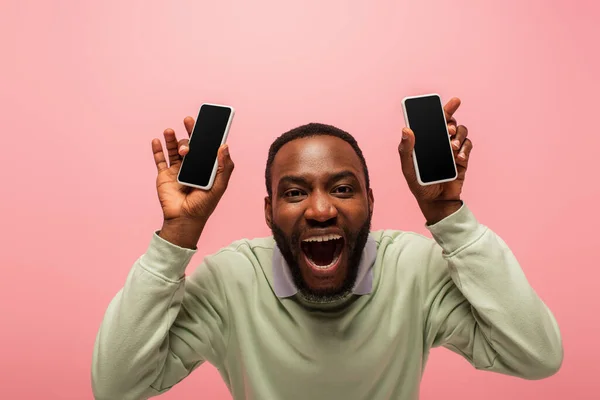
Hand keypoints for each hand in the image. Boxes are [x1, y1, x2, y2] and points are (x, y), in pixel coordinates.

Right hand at [151, 116, 234, 246]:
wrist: (185, 219)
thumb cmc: (204, 205)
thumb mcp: (219, 186)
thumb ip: (224, 167)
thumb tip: (224, 146)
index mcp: (206, 167)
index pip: (206, 147)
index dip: (207, 134)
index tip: (208, 122)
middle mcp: (191, 166)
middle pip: (190, 145)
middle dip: (190, 132)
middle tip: (189, 120)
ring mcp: (177, 170)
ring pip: (174, 149)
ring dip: (172, 138)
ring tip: (169, 131)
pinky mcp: (164, 175)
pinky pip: (160, 160)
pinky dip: (157, 149)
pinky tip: (157, 140)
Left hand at [398, 97, 472, 223]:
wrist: (436, 202)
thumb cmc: (419, 185)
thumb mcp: (408, 168)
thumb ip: (406, 149)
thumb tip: (406, 129)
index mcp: (426, 140)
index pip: (434, 120)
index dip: (444, 108)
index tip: (453, 101)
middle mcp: (439, 141)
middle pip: (450, 122)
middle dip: (452, 121)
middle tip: (447, 130)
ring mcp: (452, 149)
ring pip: (461, 132)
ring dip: (458, 136)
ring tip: (451, 148)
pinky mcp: (462, 158)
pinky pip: (468, 146)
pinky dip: (465, 149)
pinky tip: (458, 158)